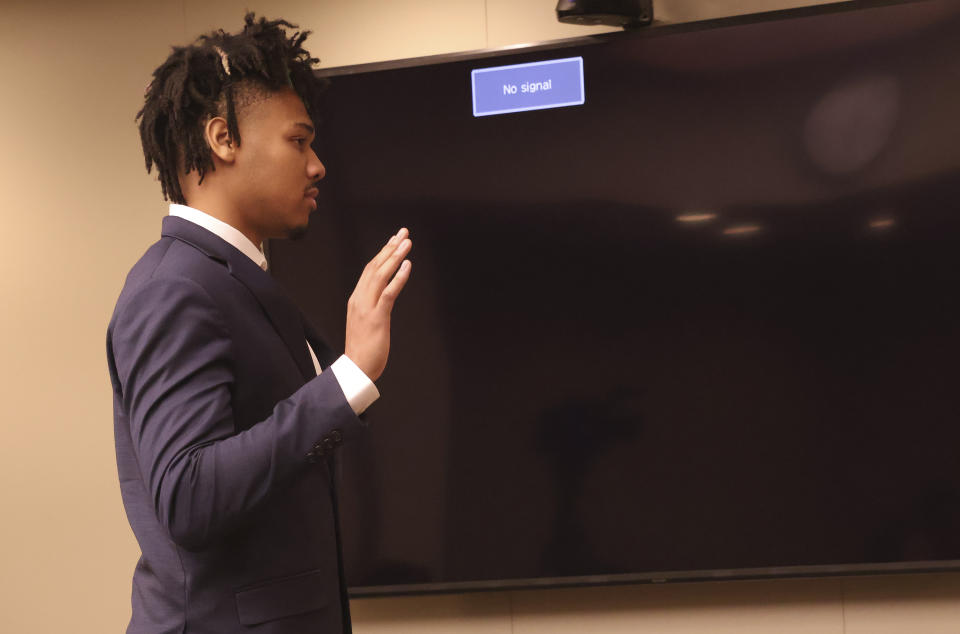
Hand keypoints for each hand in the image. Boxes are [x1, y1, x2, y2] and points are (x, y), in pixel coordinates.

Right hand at [344, 228, 411, 381]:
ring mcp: (367, 307)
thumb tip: (383, 297)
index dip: (383, 253)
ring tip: (407, 242)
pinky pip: (388, 293)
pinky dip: (398, 277)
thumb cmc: (363, 350)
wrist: (356, 370)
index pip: (369, 270)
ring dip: (395, 257)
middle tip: (403, 233)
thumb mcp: (366, 322)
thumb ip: (372, 307)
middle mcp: (359, 299)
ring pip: (380, 275)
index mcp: (357, 299)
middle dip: (390, 248)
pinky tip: (407, 265)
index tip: (394, 240)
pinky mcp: (376, 318)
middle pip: (375, 267)